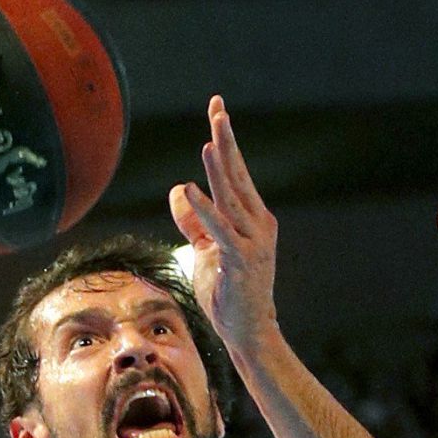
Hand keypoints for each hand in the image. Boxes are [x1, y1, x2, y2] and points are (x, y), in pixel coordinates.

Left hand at [169, 95, 278, 350]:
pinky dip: (204, 209)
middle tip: (218, 108)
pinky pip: (219, 229)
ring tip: (210, 140)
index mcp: (253, 218)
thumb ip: (194, 220)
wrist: (249, 330)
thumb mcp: (207, 249)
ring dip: (219, 169)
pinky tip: (190, 190)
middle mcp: (258, 224)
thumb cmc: (229, 291)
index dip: (226, 140)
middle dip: (227, 140)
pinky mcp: (240, 259)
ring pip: (232, 197)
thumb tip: (179, 189)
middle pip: (238, 175)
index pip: (237, 172)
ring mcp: (252, 241)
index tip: (218, 109)